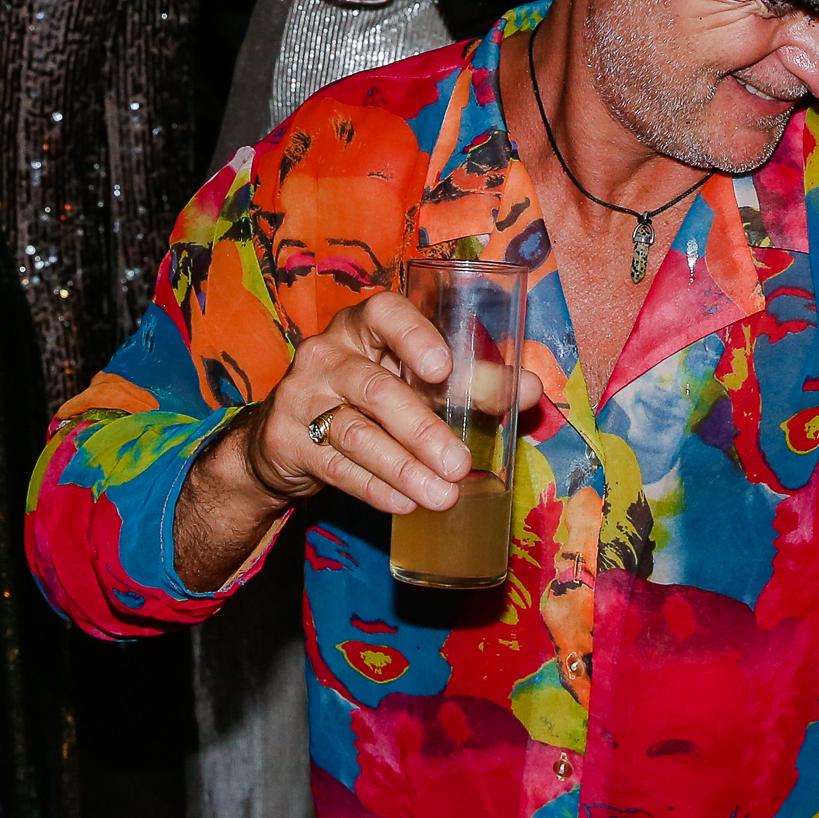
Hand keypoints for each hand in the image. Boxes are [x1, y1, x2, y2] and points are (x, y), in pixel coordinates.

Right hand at [226, 290, 542, 516]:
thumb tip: (531, 389)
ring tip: (443, 495)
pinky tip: (406, 505)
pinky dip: (375, 489)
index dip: (413, 336)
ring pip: (356, 433)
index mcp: (364, 326)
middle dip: (422, 429)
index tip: (441, 368)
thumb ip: (470, 381)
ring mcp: (302, 396)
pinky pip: (336, 468)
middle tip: (461, 464)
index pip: (384, 312)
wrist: (287, 433)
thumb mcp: (411, 379)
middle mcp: (328, 353)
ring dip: (404, 468)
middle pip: (376, 388)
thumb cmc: (370, 395)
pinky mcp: (287, 440)